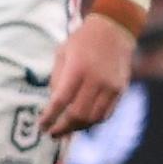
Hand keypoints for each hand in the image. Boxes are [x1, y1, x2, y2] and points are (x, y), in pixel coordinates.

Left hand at [39, 13, 135, 137]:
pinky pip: (106, 113)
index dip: (50, 117)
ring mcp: (112, 86)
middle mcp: (97, 80)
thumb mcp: (62, 54)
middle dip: (63, 127)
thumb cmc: (81, 42)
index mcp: (78, 69)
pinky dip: (93, 121)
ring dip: (78, 128)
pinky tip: (82, 122)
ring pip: (94, 118)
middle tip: (52, 133)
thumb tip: (53, 106)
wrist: (114, 30)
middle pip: (79, 114)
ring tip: (66, 130)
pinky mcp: (121, 90)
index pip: (61, 100)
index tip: (41, 127)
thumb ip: (57, 79)